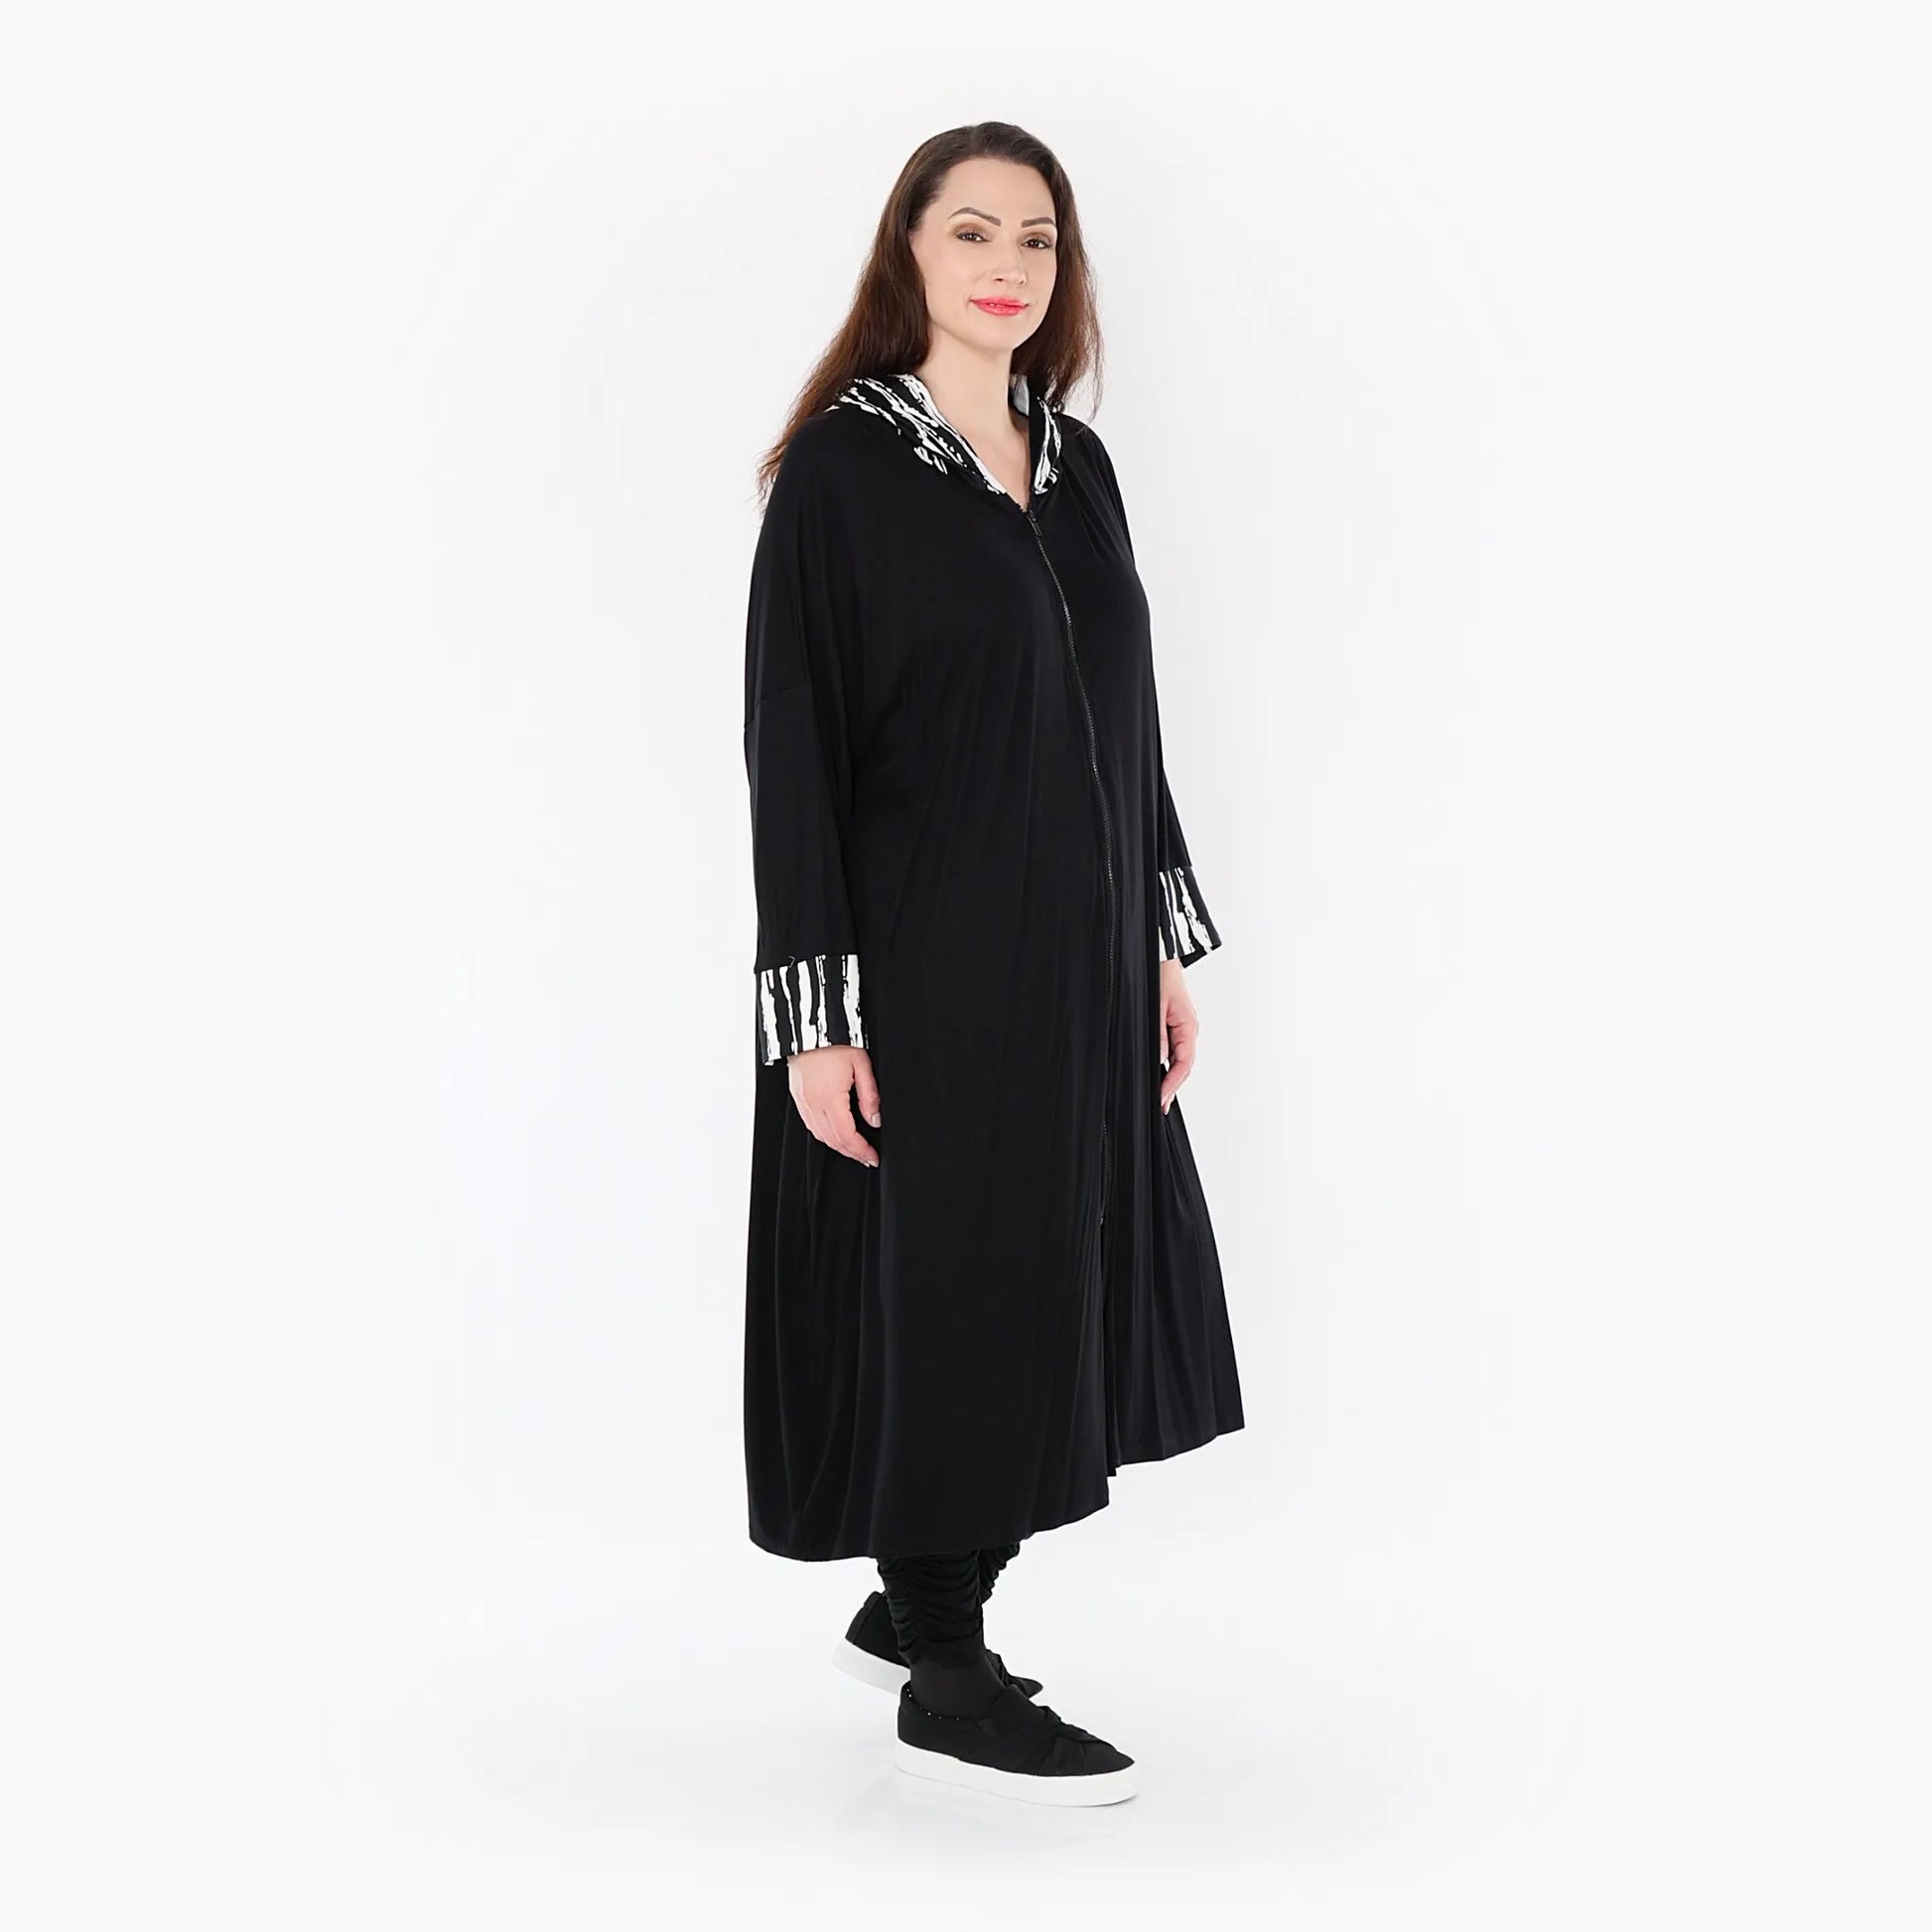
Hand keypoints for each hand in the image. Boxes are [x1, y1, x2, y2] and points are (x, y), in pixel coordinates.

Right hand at [787, 1043, 881, 1166]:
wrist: (811, 1029)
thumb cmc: (836, 1042)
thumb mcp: (861, 1064)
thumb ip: (870, 1095)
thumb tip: (875, 1120)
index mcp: (830, 1096)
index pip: (847, 1135)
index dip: (861, 1151)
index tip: (873, 1157)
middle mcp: (813, 1103)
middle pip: (833, 1141)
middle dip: (852, 1153)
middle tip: (867, 1158)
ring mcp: (803, 1102)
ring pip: (820, 1136)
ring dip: (838, 1146)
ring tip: (855, 1149)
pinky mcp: (798, 1098)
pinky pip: (811, 1125)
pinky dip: (825, 1135)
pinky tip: (836, 1135)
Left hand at [1157, 958, 1198, 1113]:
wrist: (1162, 956)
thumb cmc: (1161, 976)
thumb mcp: (1156, 1008)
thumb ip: (1158, 1036)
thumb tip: (1159, 1061)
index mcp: (1188, 1026)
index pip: (1183, 1064)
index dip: (1172, 1084)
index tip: (1162, 1098)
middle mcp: (1190, 1029)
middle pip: (1185, 1065)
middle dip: (1173, 1086)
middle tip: (1161, 1105)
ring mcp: (1185, 1027)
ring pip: (1181, 1059)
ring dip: (1172, 1077)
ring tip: (1161, 1095)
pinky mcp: (1177, 1024)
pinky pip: (1176, 1049)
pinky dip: (1170, 1064)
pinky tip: (1162, 1073)